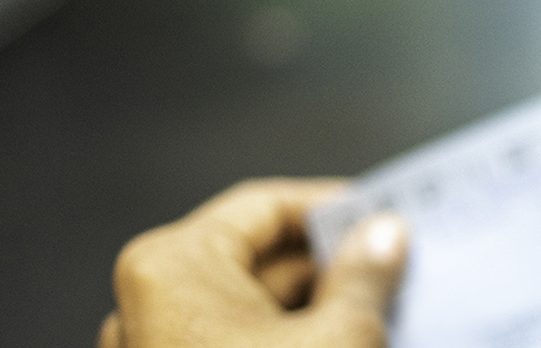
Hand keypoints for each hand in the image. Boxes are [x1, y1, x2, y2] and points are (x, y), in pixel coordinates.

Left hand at [98, 178, 407, 347]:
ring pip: (249, 310)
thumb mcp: (339, 336)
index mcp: (173, 267)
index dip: (331, 207)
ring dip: (311, 308)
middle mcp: (148, 304)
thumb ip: (366, 276)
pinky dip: (285, 340)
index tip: (379, 214)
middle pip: (256, 259)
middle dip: (328, 265)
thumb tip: (385, 237)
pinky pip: (235, 343)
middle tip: (392, 267)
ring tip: (376, 312)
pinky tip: (335, 344)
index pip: (264, 206)